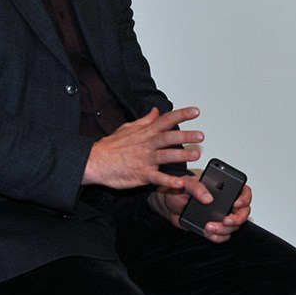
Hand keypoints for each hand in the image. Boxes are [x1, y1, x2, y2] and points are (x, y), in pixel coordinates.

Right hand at [82, 106, 202, 189]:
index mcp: (145, 133)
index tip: (196, 112)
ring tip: (196, 155)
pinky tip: (180, 183)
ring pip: (166, 156)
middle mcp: (147, 144)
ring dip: (181, 155)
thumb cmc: (111, 146)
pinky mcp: (141, 174)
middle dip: (185, 135)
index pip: (166, 120)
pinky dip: (169, 181)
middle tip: (200, 135)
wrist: (95, 162)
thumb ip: (145, 121)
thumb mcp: (128, 128)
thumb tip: (157, 111)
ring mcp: (145, 160)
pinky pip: (157, 178)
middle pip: (168, 137)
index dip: (181, 115)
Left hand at [150, 177, 252, 243]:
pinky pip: (224, 235)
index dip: (245, 198)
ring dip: (224, 230)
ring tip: (209, 227)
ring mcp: (221, 215)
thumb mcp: (185, 184)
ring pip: (234, 226)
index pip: (243, 191)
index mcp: (223, 187)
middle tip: (225, 221)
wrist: (168, 205)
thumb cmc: (178, 190)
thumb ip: (196, 187)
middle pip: (243, 212)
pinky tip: (208, 232)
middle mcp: (226, 201)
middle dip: (237, 219)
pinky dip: (218, 237)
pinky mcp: (215, 227)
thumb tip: (208, 197)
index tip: (236, 204)